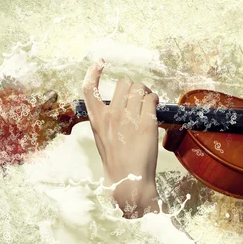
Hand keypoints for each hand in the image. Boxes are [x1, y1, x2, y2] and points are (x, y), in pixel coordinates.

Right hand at [82, 58, 160, 216]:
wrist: (129, 181)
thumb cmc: (117, 162)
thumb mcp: (102, 138)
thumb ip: (106, 119)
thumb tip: (120, 103)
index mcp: (97, 120)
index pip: (88, 89)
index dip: (93, 72)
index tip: (100, 62)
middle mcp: (111, 116)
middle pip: (123, 83)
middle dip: (133, 87)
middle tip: (139, 98)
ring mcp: (128, 118)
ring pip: (139, 88)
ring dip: (146, 92)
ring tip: (148, 103)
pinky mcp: (146, 124)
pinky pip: (152, 99)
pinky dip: (155, 100)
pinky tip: (154, 108)